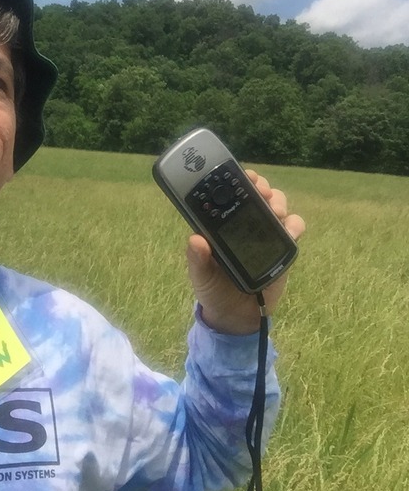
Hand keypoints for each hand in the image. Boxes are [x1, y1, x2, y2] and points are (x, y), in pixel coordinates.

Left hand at [188, 170, 305, 334]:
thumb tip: (196, 239)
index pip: (229, 195)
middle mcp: (244, 224)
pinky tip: (289, 232)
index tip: (241, 174)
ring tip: (274, 210)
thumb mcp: (200, 275)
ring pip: (277, 206)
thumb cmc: (213, 289)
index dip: (236, 181)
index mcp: (221, 225)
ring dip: (278, 202)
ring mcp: (265, 234)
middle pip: (257, 194)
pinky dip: (294, 225)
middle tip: (261, 190)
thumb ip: (197, 259)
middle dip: (261, 186)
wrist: (236, 315)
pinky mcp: (282, 248)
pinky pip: (294, 229)